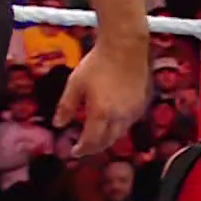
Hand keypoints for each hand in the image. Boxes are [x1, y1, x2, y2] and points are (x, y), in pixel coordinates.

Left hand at [55, 39, 150, 157]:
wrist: (125, 48)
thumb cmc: (97, 63)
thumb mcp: (75, 84)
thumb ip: (66, 107)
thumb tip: (58, 124)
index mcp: (101, 113)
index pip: (91, 141)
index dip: (82, 149)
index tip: (73, 152)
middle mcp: (120, 116)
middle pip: (108, 141)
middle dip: (95, 147)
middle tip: (84, 147)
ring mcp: (133, 111)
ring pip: (120, 133)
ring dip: (108, 138)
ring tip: (97, 136)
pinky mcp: (142, 104)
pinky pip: (129, 122)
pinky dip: (118, 127)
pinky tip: (111, 121)